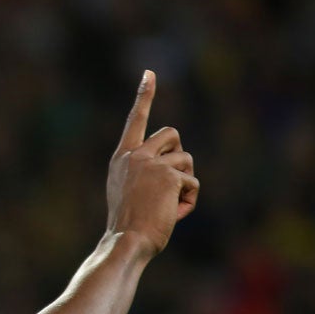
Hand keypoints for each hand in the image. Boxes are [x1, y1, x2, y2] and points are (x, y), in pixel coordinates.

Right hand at [106, 70, 198, 258]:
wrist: (126, 240)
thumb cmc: (129, 224)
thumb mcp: (129, 191)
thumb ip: (145, 172)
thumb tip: (177, 171)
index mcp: (122, 157)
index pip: (136, 119)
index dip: (144, 95)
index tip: (150, 73)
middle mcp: (135, 155)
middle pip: (172, 134)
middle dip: (179, 155)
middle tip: (173, 181)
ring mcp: (151, 163)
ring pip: (186, 160)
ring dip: (185, 183)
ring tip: (169, 205)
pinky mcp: (168, 176)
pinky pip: (192, 183)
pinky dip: (189, 201)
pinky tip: (174, 214)